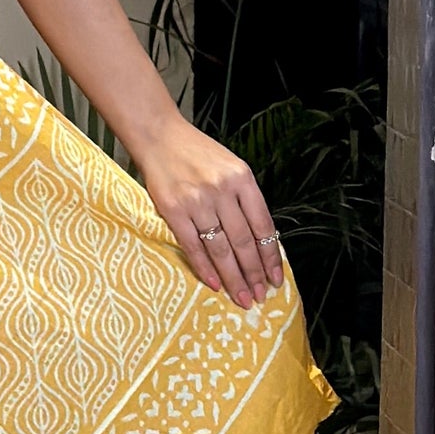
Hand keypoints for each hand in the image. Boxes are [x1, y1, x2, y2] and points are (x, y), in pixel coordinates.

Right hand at [134, 117, 281, 307]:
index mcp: (242, 178)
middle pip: (243, 241)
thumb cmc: (197, 153)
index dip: (270, 256)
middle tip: (259, 296)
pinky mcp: (173, 210)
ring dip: (233, 277)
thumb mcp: (232, 167)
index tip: (275, 279)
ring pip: (221, 248)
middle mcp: (222, 190)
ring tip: (241, 297)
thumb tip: (259, 241)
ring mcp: (197, 201)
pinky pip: (193, 245)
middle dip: (254, 273)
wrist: (159, 136)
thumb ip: (245, 199)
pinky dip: (204, 267)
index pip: (263, 226)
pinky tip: (214, 283)